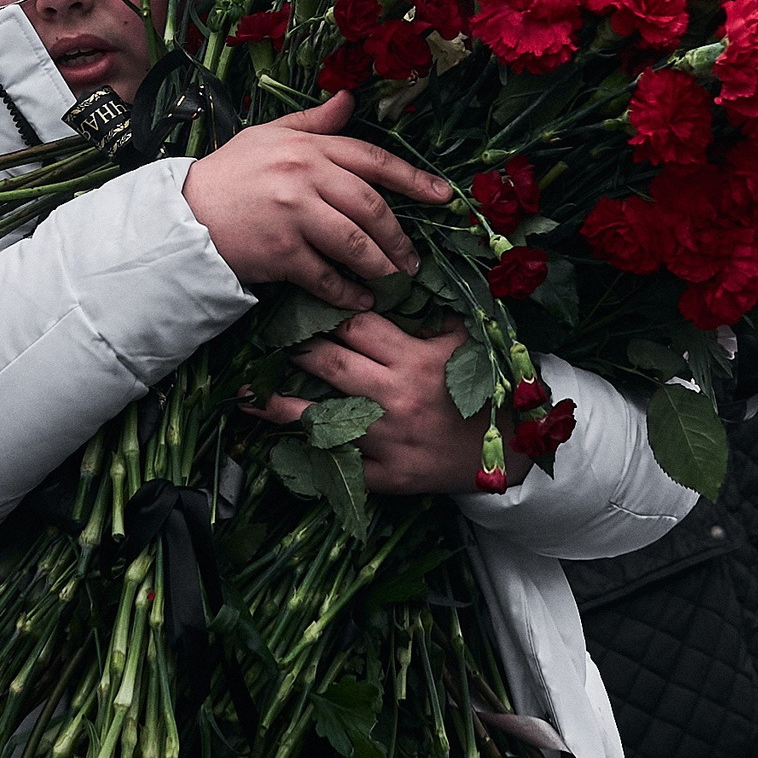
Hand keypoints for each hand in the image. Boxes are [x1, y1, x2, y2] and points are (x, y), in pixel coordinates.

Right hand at [183, 92, 454, 308]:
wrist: (184, 215)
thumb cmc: (230, 174)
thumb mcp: (269, 136)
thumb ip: (313, 122)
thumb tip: (350, 99)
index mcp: (308, 147)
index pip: (373, 159)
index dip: (414, 179)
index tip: (444, 197)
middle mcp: (304, 176)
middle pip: (371, 207)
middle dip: (399, 238)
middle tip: (413, 260)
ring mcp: (292, 215)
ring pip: (354, 244)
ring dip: (380, 266)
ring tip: (392, 279)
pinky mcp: (280, 252)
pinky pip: (326, 277)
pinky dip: (347, 293)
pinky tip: (359, 301)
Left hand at [243, 313, 524, 494]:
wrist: (511, 453)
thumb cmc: (485, 391)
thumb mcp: (467, 344)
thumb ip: (432, 316)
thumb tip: (397, 280)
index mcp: (415, 359)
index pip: (357, 326)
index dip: (326, 312)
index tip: (299, 304)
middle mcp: (396, 397)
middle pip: (330, 364)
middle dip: (294, 349)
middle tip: (266, 339)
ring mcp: (389, 440)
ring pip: (322, 418)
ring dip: (279, 405)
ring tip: (246, 393)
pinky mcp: (388, 477)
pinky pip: (340, 466)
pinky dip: (309, 456)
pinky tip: (279, 446)